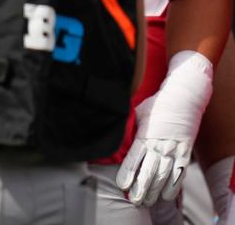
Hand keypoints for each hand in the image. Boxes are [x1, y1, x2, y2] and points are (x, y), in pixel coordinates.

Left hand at [116, 50, 212, 205]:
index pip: (134, 158)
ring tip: (146, 202)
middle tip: (134, 201)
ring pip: (164, 176)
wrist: (183, 97)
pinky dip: (174, 186)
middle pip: (150, 172)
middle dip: (141, 188)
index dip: (128, 173)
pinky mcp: (185, 152)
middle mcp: (159, 145)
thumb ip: (128, 126)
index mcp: (144, 135)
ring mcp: (174, 150)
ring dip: (155, 191)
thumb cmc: (156, 104)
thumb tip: (113, 132)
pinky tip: (166, 196)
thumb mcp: (138, 113)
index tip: (122, 186)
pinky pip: (180, 173)